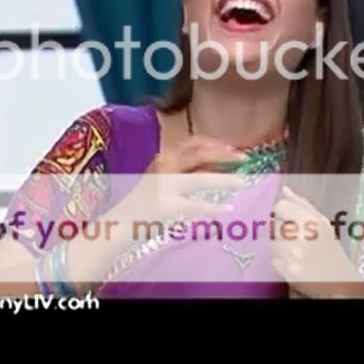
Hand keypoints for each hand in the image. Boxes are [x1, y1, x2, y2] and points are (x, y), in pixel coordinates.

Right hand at [109, 136, 247, 229]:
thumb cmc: (144, 201)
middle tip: (243, 159)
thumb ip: (186, 170)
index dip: (216, 144)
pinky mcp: (166, 206)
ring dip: (225, 180)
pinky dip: (214, 207)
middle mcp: (164, 165)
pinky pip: (196, 205)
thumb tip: (219, 166)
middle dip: (224, 155)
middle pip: (199, 154)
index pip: (194, 142)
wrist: (120, 222)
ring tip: (241, 182)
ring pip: (201, 178)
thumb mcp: (162, 177)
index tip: (232, 148)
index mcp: (164, 156)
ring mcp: (165, 186)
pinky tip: (227, 209)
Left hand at [271, 186, 363, 297]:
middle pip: (275, 225)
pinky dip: (281, 261)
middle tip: (297, 238)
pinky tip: (295, 262)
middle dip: (283, 231)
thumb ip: (301, 204)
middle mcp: (302, 236)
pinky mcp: (288, 271)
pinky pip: (274, 259)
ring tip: (297, 251)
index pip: (280, 207)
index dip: (284, 212)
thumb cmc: (331, 250)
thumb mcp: (323, 223)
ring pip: (272, 242)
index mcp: (312, 221)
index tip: (291, 219)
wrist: (340, 282)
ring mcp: (293, 255)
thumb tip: (284, 189)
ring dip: (281, 246)